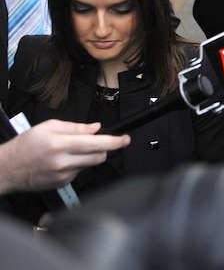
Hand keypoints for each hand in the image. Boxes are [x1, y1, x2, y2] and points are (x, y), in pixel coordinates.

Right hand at [0, 120, 129, 194]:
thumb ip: (74, 127)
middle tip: (99, 142)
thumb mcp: (48, 127)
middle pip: (98, 157)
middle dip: (104, 148)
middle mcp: (63, 161)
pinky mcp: (63, 183)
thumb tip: (95, 128)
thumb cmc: (26, 146)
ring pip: (90, 164)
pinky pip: (80, 172)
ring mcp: (63, 175)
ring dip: (89, 156)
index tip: (125, 139)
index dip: (114, 141)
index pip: (94, 144)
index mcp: (59, 144)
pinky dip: (78, 164)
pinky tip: (63, 161)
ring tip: (72, 150)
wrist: (7, 169)